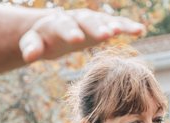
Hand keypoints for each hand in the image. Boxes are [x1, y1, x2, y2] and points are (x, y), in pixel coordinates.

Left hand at [19, 8, 145, 62]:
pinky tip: (140, 30)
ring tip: (125, 31)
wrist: (54, 28)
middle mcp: (77, 17)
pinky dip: (127, 26)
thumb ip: (31, 48)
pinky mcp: (103, 25)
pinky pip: (117, 25)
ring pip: (104, 21)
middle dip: (96, 27)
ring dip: (114, 26)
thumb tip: (28, 56)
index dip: (70, 31)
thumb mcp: (34, 43)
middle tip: (105, 35)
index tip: (76, 39)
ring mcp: (92, 20)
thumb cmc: (44, 39)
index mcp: (58, 22)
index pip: (63, 25)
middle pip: (87, 21)